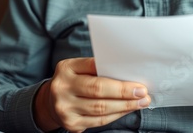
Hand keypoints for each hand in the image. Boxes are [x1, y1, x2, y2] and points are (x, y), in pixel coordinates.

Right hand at [34, 57, 150, 131]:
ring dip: (125, 106)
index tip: (137, 81)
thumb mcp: (78, 67)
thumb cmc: (72, 80)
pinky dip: (116, 115)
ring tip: (141, 102)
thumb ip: (96, 67)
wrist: (50, 102)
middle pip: (98, 91)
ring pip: (101, 109)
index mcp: (66, 69)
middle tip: (142, 93)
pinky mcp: (72, 124)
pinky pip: (99, 121)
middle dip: (124, 93)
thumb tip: (126, 71)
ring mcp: (66, 108)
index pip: (94, 69)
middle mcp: (62, 88)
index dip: (116, 76)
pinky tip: (127, 110)